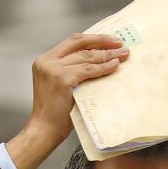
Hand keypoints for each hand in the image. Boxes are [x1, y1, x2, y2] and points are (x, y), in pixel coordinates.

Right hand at [6, 33, 128, 168]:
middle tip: (120, 43)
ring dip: (107, 54)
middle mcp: (47, 61)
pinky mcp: (62, 78)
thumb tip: (98, 61)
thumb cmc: (54, 113)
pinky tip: (114, 66)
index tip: (109, 40)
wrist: (44, 129)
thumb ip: (72, 71)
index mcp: (45, 60)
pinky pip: (88, 69)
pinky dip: (103, 67)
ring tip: (123, 55)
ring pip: (86, 56)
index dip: (92, 39)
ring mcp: (53, 68)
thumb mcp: (61, 85)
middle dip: (102, 41)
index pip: (72, 42)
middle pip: (79, 43)